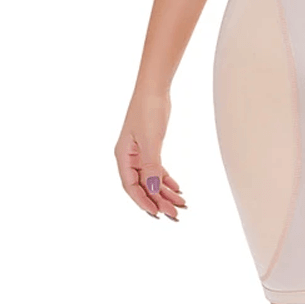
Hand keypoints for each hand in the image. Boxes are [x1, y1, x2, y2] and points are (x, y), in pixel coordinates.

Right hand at [114, 91, 187, 220]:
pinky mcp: (150, 148)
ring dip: (165, 192)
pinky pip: (157, 169)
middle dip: (158, 201)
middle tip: (175, 214)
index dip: (143, 202)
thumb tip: (153, 189)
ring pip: (152, 179)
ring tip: (181, 204)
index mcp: (123, 156)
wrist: (154, 89)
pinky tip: (177, 188)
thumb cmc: (148, 110)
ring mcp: (139, 153)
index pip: (131, 186)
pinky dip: (167, 179)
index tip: (157, 214)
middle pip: (143, 186)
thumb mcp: (151, 140)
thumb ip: (151, 166)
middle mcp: (129, 157)